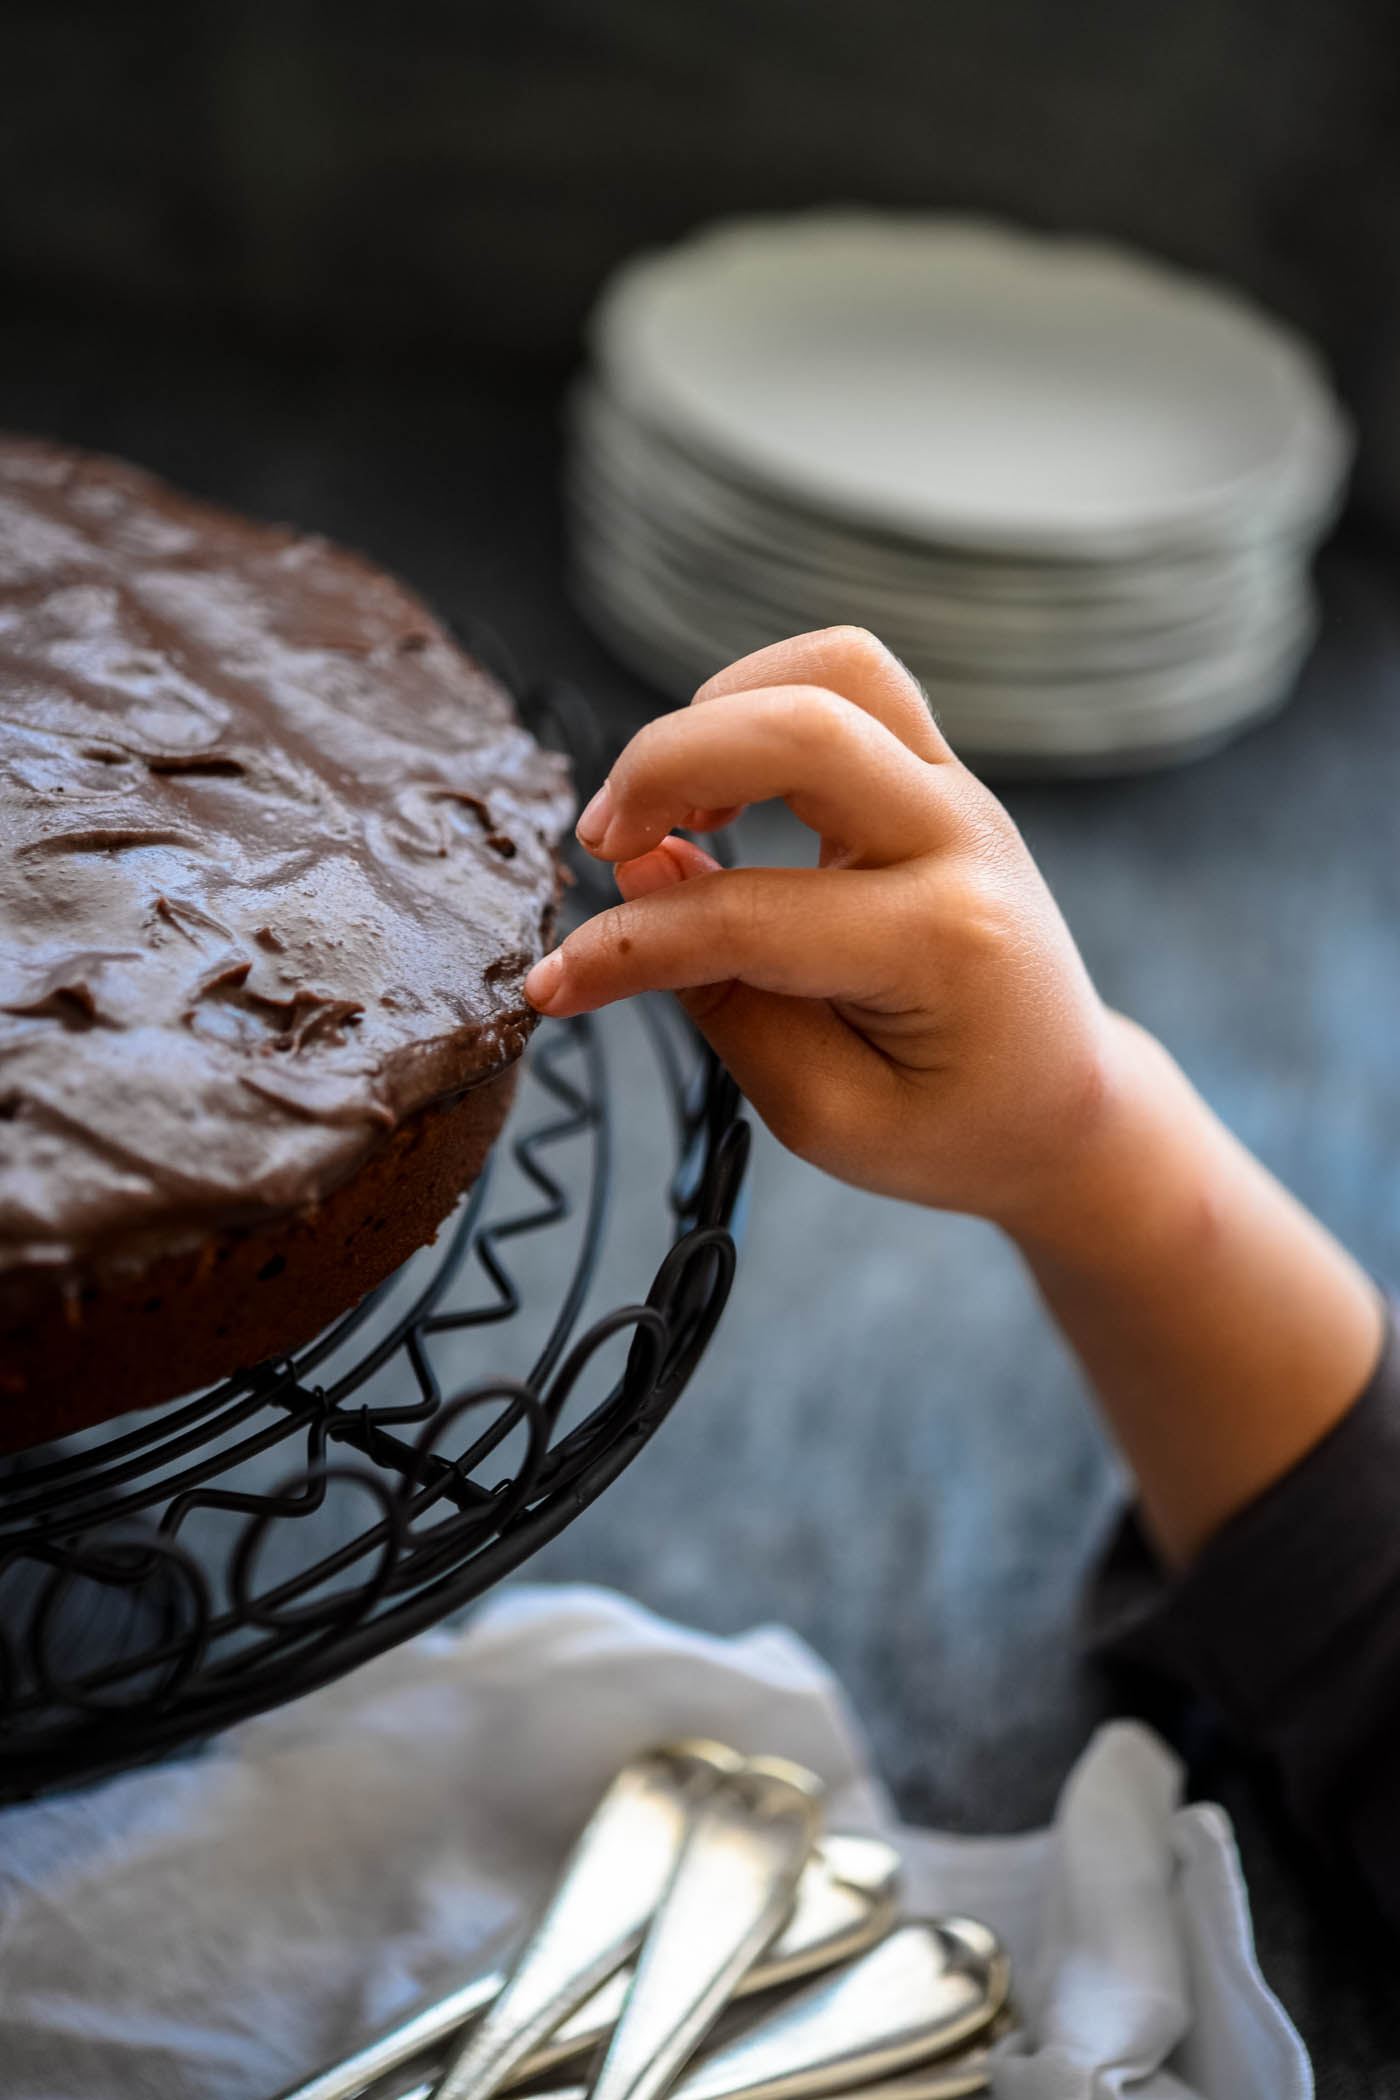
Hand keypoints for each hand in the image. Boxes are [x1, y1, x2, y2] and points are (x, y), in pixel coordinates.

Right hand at [524, 627, 1118, 1232]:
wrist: (1064, 1103)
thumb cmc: (952, 1125)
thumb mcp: (826, 1113)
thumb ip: (726, 1003)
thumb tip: (640, 880)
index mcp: (943, 946)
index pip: (747, 916)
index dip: (627, 947)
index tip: (555, 985)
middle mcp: (961, 843)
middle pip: (806, 724)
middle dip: (666, 764)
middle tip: (602, 845)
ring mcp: (958, 794)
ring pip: (836, 667)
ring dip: (719, 710)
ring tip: (666, 806)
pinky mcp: (939, 775)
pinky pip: (851, 682)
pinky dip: (760, 702)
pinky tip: (718, 789)